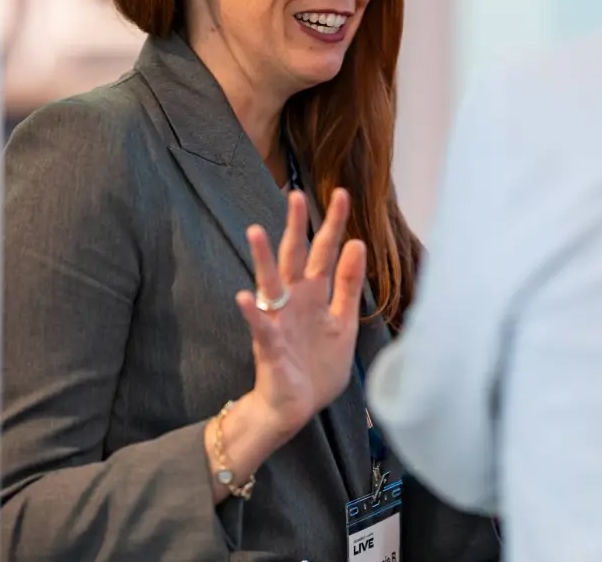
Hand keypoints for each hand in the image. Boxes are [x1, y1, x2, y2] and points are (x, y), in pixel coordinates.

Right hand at [238, 188, 367, 436]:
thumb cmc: (317, 365)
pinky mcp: (269, 346)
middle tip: (295, 195)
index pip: (325, 253)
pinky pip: (259, 326)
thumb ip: (349, 286)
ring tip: (255, 231)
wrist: (295, 407)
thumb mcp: (343, 322)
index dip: (334, 225)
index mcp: (316, 295)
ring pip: (269, 284)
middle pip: (294, 257)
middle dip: (296, 227)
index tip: (342, 194)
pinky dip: (251, 312)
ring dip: (262, 258)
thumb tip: (357, 244)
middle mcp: (294, 301)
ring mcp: (278, 321)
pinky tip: (244, 297)